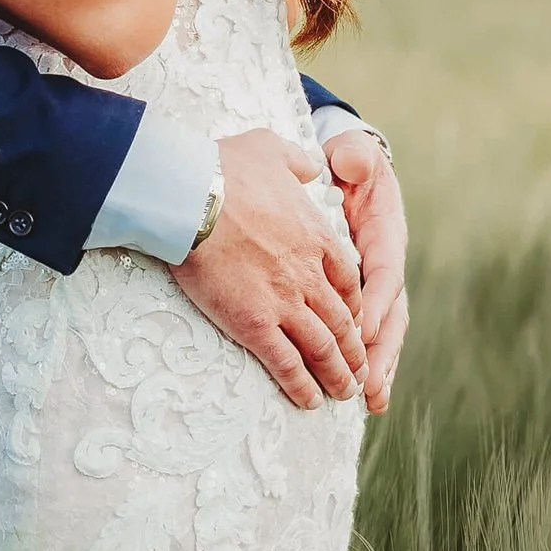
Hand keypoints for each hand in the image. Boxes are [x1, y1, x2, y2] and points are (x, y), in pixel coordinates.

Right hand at [172, 127, 367, 410]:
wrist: (192, 196)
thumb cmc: (224, 168)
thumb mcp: (272, 149)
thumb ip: (298, 161)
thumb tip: (312, 164)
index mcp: (316, 237)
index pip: (349, 281)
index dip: (355, 306)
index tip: (355, 321)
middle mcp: (309, 274)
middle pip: (342, 321)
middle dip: (353, 349)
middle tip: (358, 370)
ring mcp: (285, 301)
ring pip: (322, 348)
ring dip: (337, 374)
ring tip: (343, 394)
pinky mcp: (255, 324)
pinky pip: (287, 363)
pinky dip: (301, 385)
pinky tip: (308, 401)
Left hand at [321, 125, 407, 412]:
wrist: (347, 170)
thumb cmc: (346, 163)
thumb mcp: (351, 152)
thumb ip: (354, 157)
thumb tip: (354, 165)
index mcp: (386, 232)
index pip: (384, 270)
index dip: (376, 300)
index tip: (362, 327)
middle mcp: (388, 264)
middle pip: (391, 313)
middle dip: (381, 350)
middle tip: (368, 382)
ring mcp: (379, 286)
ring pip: (385, 333)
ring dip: (380, 367)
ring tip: (370, 400)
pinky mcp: (367, 298)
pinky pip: (371, 336)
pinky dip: (372, 365)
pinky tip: (369, 398)